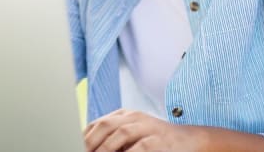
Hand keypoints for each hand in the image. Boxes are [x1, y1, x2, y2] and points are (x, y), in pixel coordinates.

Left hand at [84, 109, 207, 151]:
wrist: (190, 141)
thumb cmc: (156, 142)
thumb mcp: (133, 137)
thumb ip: (113, 140)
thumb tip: (88, 147)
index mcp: (125, 115)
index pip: (98, 122)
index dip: (84, 135)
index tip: (74, 145)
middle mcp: (136, 118)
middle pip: (107, 124)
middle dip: (91, 141)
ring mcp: (149, 127)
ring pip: (121, 133)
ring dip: (105, 149)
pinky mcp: (160, 140)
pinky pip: (141, 147)